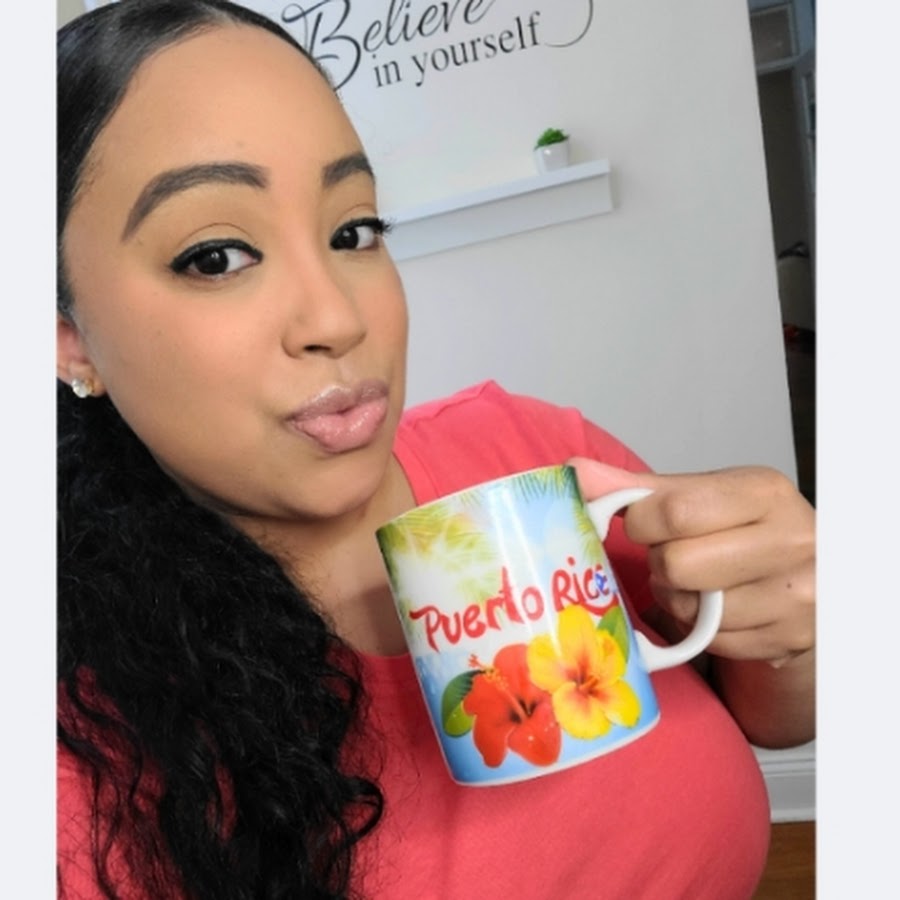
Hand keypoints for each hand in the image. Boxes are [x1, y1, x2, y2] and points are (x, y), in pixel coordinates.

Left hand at [569, 458, 814, 667]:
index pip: (672, 511)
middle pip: (676, 564)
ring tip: (703, 581)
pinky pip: (708, 641)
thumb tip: (574, 473)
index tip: (646, 523)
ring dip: (678, 597)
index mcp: (764, 491)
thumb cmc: (745, 529)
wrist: (812, 579)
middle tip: (679, 555)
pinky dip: (701, 628)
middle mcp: (791, 541)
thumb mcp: (700, 496)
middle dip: (662, 562)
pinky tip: (721, 609)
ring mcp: (795, 596)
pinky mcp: (787, 640)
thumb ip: (635, 487)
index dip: (642, 523)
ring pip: (688, 607)